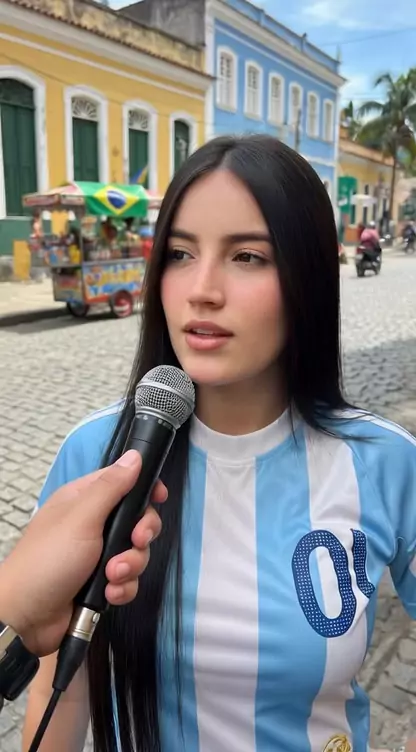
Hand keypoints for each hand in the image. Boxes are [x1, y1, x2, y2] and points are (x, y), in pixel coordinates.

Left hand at [0, 450, 165, 655]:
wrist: (27, 617)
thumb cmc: (49, 559)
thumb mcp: (82, 517)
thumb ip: (111, 487)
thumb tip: (135, 455)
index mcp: (84, 500)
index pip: (123, 482)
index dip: (145, 488)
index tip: (160, 497)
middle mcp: (93, 524)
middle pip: (137, 520)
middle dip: (141, 535)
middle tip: (135, 541)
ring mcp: (98, 555)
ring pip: (136, 553)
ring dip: (130, 566)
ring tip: (112, 576)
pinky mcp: (102, 583)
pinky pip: (128, 580)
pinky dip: (122, 588)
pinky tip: (109, 593)